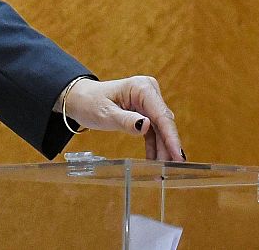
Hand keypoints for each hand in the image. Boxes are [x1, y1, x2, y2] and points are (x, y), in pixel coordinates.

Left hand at [62, 75, 184, 161]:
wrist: (80, 99)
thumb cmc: (90, 103)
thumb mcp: (105, 114)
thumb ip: (126, 121)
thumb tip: (147, 126)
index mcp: (141, 88)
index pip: (161, 115)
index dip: (171, 137)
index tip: (178, 155)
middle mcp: (148, 91)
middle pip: (164, 123)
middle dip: (168, 146)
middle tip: (171, 169)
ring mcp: (148, 100)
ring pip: (160, 128)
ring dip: (161, 148)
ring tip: (161, 170)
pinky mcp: (145, 110)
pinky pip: (153, 130)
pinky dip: (153, 145)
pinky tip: (154, 160)